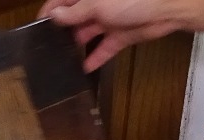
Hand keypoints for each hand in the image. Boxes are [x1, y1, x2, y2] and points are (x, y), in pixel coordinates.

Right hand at [37, 0, 180, 71]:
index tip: (37, 28)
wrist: (165, 8)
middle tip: (48, 48)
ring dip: (77, 46)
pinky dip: (95, 58)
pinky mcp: (120, 35)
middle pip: (74, 18)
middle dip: (63, 32)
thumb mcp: (96, 4)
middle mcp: (97, 4)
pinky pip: (104, 48)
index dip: (49, 12)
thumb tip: (55, 15)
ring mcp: (109, 19)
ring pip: (87, 34)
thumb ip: (75, 12)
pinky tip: (83, 69)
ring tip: (62, 61)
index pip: (62, 0)